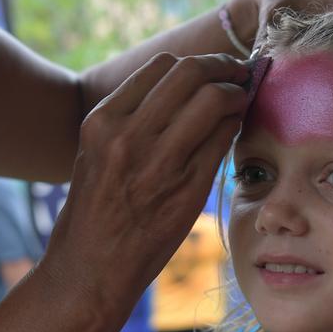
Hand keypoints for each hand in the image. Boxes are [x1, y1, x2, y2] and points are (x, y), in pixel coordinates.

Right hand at [44, 53, 249, 314]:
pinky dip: (235, 126)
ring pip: (213, 99)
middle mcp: (128, 134)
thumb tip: (180, 91)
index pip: (161, 66)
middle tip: (238, 74)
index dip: (197, 62)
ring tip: (242, 98)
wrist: (90, 269)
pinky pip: (222, 139)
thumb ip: (129, 121)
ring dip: (236, 93)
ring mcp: (159, 162)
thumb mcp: (96, 154)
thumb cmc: (94, 213)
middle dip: (223, 67)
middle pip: (191, 73)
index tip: (213, 68)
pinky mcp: (186, 188)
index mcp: (103, 121)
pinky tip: (235, 129)